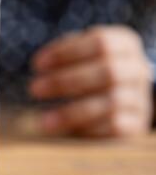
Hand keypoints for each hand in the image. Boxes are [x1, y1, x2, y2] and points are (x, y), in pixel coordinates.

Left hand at [30, 25, 152, 136]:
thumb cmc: (94, 73)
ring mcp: (139, 98)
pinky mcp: (136, 125)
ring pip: (111, 103)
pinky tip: (66, 132)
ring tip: (43, 121)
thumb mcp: (85, 56)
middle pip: (107, 71)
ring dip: (72, 112)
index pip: (100, 42)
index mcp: (124, 45)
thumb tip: (40, 63)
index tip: (37, 65)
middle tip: (34, 89)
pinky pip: (115, 127)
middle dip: (65, 81)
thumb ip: (67, 54)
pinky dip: (89, 129)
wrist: (128, 100)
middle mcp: (136, 70)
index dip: (66, 52)